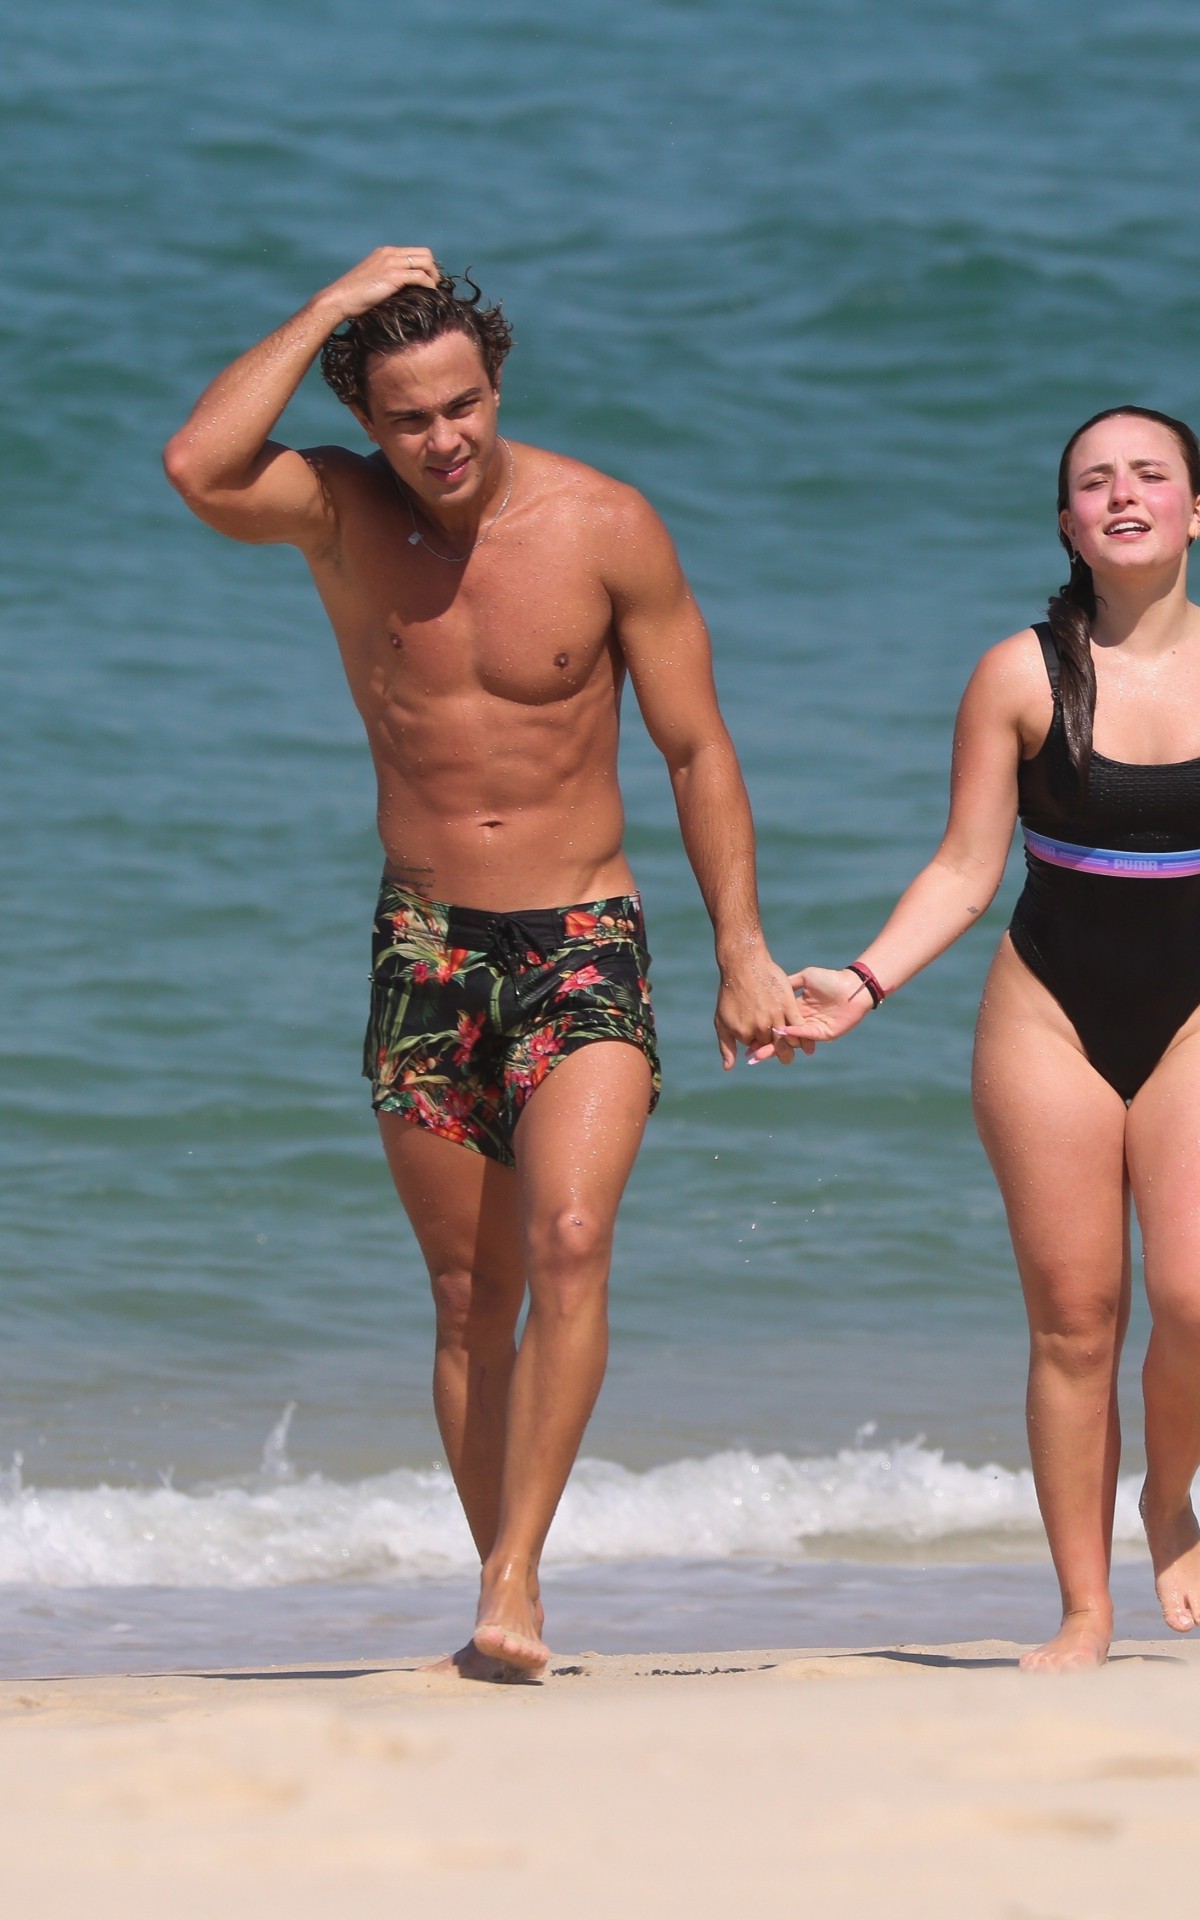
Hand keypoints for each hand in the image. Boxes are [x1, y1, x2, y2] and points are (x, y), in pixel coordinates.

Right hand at [314, 247, 440, 323]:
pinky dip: (429, 285)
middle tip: (433, 287)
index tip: (429, 282)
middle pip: (425, 253)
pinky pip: (420, 276)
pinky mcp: (393, 276)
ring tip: (433, 291)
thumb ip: (387, 279)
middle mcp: (389, 253)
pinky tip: (429, 294)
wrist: (339, 299)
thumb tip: (403, 291)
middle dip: (433, 270)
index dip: (427, 266)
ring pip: (426, 262)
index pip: (415, 252)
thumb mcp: (372, 282)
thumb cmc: (353, 297)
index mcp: (385, 252)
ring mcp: (391, 263)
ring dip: (434, 277)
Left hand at [715, 950, 811, 1069]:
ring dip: (794, 1047)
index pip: (757, 1050)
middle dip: (781, 1052)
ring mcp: (775, 1017)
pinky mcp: (788, 1005)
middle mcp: (759, 1027)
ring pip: (788, 1040)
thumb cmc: (731, 993)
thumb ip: (726, 1047)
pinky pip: (799, 1026)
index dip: (762, 1048)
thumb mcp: (722, 1021)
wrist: (744, 965)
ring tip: (798, 1050)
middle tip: (787, 1057)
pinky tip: (808, 1044)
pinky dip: (804, 1037)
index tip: (766, 1048)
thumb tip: (728, 1069)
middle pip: (775, 1048)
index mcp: (744, 1033)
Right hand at [745, 965, 876, 1061]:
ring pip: (791, 1041)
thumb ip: (789, 983)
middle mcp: (803, 1023)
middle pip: (781, 1039)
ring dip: (776, 1047)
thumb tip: (772, 983)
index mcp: (797, 1011)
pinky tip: (781, 1033)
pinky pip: (807, 1033)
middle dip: (765, 1048)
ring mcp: (813, 1030)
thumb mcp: (805, 978)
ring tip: (760, 1053)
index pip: (776, 1025)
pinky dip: (794, 1033)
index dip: (763, 1032)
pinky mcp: (824, 1033)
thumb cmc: (830, 979)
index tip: (746, 1038)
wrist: (851, 985)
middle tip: (749, 1056)